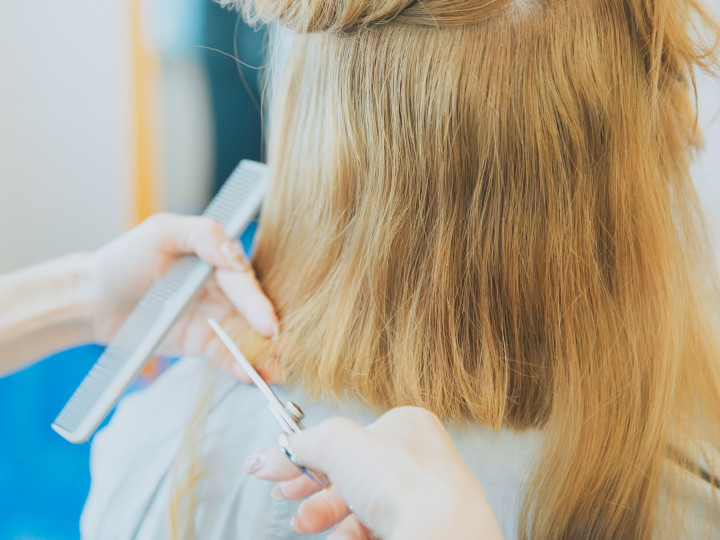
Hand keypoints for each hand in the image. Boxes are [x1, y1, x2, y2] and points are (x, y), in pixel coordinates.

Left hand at [86, 212, 279, 380]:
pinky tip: (252, 376)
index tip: (268, 323)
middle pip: (254, 310)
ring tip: (277, 372)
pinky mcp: (204, 343)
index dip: (257, 302)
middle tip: (289, 350)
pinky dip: (240, 366)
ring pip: (246, 336)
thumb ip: (201, 235)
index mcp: (217, 258)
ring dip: (263, 354)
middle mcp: (223, 288)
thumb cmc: (125, 259)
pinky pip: (226, 356)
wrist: (93, 301)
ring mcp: (215, 317)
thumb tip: (235, 254)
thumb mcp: (160, 232)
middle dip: (273, 331)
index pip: (243, 281)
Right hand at [244, 407, 502, 539]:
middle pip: (350, 473)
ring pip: (361, 506)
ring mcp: (422, 497)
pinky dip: (351, 535)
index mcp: (406, 425)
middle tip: (285, 499)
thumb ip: (302, 444)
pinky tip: (337, 539)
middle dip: (312, 490)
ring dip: (326, 516)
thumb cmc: (403, 481)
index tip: (274, 470)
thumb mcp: (337, 443)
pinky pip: (377, 529)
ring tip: (304, 525)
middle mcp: (418, 458)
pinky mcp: (419, 528)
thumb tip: (270, 455)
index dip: (306, 453)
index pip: (346, 437)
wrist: (440, 534)